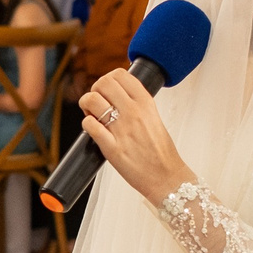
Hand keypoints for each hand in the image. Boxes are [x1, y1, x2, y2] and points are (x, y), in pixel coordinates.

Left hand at [76, 67, 194, 205]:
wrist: (166, 177)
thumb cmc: (159, 150)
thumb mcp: (153, 118)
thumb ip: (136, 104)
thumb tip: (116, 94)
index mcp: (146, 103)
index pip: (120, 74)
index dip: (108, 80)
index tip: (107, 91)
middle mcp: (134, 112)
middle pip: (103, 83)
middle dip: (95, 90)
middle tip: (97, 104)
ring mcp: (122, 129)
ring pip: (92, 100)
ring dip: (86, 105)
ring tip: (92, 116)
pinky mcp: (112, 148)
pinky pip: (90, 125)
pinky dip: (87, 125)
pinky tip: (94, 130)